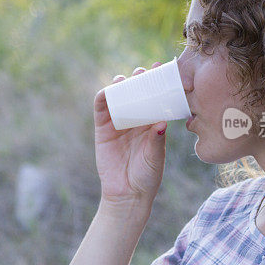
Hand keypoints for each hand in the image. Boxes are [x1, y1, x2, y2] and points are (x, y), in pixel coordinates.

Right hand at [94, 63, 167, 212]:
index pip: (156, 99)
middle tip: (144, 70)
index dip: (159, 85)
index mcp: (153, 124)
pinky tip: (108, 90)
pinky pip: (101, 109)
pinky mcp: (103, 129)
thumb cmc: (147, 177)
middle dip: (140, 80)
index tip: (163, 71)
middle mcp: (136, 121)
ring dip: (122, 85)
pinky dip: (103, 97)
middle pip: (137, 94)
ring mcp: (119, 124)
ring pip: (119, 97)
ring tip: (126, 78)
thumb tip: (162, 123)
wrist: (126, 194)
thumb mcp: (155, 158)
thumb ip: (156, 141)